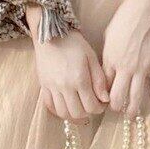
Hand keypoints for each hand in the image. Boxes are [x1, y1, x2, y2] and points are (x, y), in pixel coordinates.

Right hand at [25, 5, 109, 122]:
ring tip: (80, 109)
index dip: (100, 108)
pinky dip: (59, 111)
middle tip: (92, 106)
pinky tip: (67, 106)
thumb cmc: (74, 43)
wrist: (51, 33)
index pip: (92, 106)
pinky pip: (49, 106)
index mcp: (79, 79)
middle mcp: (64, 86)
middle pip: (77, 113)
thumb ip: (99, 80)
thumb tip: (105, 99)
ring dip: (73, 115)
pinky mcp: (43, 86)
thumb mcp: (92, 57)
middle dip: (88, 114)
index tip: (103, 103)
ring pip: (63, 112)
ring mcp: (52, 87)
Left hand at [102, 0, 149, 117]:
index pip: (103, 86)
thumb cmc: (123, 20)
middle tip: (116, 110)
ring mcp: (142, 68)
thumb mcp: (107, 38)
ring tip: (131, 116)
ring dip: (133, 109)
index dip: (102, 95)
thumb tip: (105, 72)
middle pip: (118, 96)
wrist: (143, 9)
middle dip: (115, 107)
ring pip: (137, 96)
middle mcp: (124, 67)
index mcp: (110, 60)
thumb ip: (106, 57)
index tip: (103, 100)